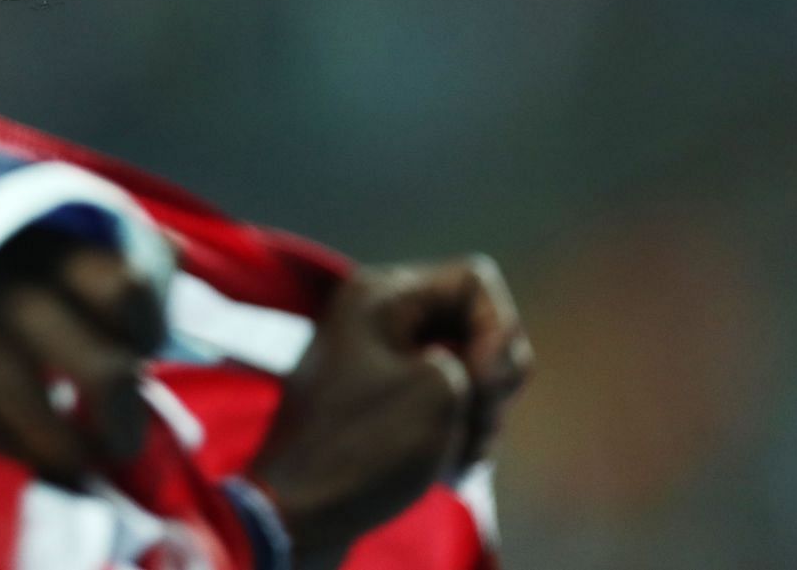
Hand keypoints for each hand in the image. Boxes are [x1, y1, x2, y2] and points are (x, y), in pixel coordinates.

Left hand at [248, 255, 532, 565]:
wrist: (299, 513)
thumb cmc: (367, 446)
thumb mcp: (443, 390)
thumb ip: (482, 358)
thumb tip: (471, 367)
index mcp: (381, 294)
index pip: (476, 282)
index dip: (497, 332)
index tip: (481, 383)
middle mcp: (375, 315)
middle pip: (475, 326)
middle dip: (491, 380)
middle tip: (472, 424)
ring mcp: (377, 359)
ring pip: (467, 371)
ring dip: (478, 416)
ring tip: (456, 455)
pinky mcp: (381, 402)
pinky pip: (443, 404)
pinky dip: (456, 435)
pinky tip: (446, 468)